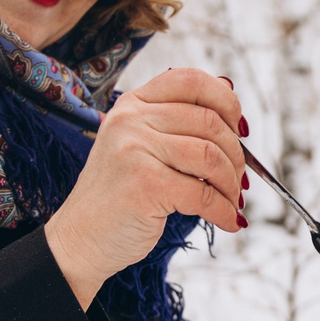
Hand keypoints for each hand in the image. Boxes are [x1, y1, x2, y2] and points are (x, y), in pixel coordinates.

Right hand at [45, 67, 245, 307]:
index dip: (226, 102)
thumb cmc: (119, 198)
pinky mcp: (145, 184)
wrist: (80, 240)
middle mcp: (131, 120)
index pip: (191, 81)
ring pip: (211, 156)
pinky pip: (204, 194)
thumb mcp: (140, 149)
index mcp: (133, 105)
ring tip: (232, 201)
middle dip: (236, 155)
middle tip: (239, 180)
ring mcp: (135, 150)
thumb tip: (237, 123)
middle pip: (209, 121)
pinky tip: (228, 220)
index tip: (240, 130)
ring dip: (232, 184)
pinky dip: (224, 211)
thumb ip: (177, 130)